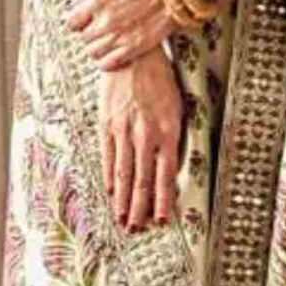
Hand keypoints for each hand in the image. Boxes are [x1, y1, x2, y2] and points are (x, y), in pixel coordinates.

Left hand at [66, 0, 181, 69]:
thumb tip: (73, 4)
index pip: (71, 22)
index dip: (77, 22)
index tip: (84, 21)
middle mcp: (105, 20)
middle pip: (83, 38)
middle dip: (89, 34)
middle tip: (99, 29)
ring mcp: (119, 35)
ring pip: (93, 52)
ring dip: (97, 47)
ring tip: (107, 41)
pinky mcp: (134, 47)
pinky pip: (108, 63)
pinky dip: (107, 60)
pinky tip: (114, 52)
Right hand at [99, 50, 185, 232]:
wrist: (134, 55)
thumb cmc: (160, 81)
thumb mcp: (177, 107)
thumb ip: (174, 137)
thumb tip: (172, 165)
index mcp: (168, 131)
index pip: (166, 175)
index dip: (163, 200)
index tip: (162, 220)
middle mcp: (146, 135)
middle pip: (143, 180)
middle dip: (140, 208)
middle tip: (137, 230)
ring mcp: (124, 131)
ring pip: (124, 173)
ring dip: (123, 200)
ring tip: (122, 220)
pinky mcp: (107, 125)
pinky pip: (108, 157)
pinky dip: (108, 178)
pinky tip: (109, 193)